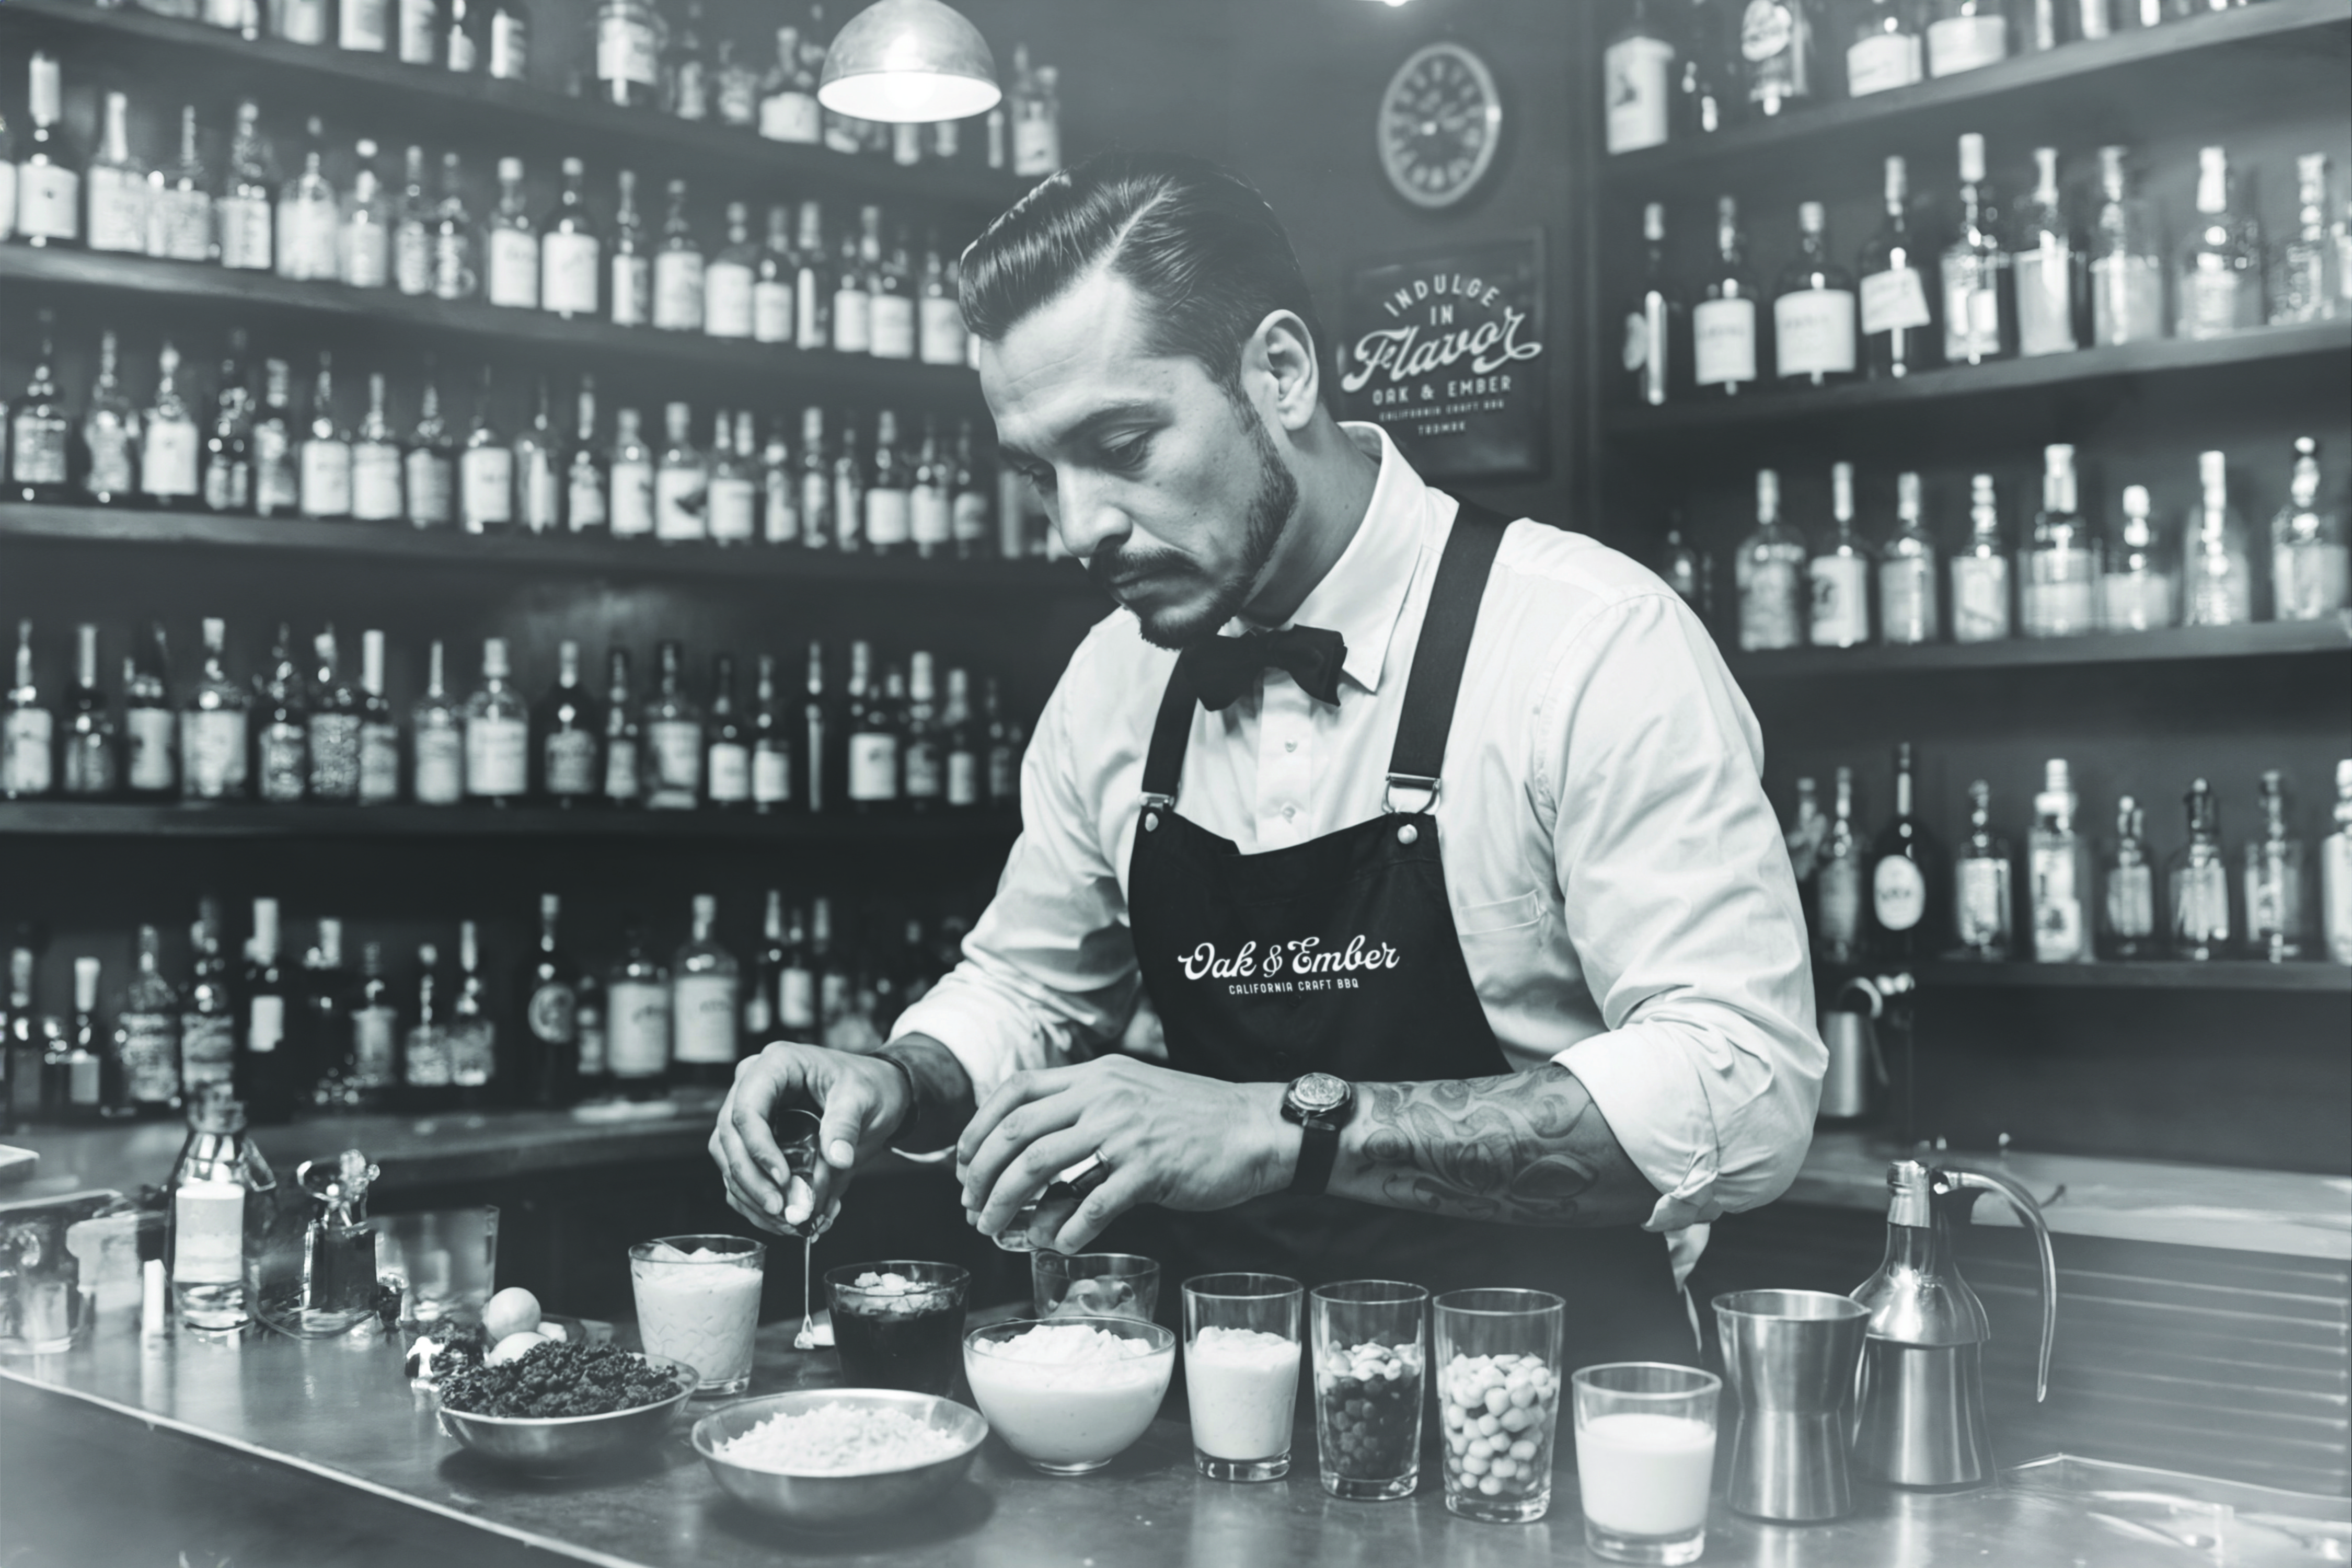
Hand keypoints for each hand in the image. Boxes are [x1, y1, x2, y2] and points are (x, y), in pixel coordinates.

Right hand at [708, 1042, 911, 1234]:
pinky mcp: (755, 1144)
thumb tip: (837, 1160)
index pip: (747, 1109)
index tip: (783, 1179)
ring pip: (729, 1162)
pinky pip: (741, 1177)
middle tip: (781, 1210)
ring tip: (787, 1221)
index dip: (759, 1148)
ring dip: (752, 1197)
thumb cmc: (868, 1086)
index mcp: (775, 1065)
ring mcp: (750, 1116)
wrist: (876, 1095)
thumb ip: (846, 1126)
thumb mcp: (863, 1098)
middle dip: (752, 1180)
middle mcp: (752, 1087)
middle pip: (729, 1139)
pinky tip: (785, 1220)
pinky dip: (757, 1203)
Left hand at [955, 1057, 1298, 1253]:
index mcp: (1096, 1076)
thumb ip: (1086, 1118)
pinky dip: (1067, 1228)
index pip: (1016, 1090)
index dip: (979, 1127)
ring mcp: (1126, 1131)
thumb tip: (1037, 1165)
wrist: (1255, 1128)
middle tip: (971, 1206)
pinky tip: (1057, 1244)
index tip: (963, 1162)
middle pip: (1017, 1131)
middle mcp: (1104, 1096)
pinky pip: (1094, 1203)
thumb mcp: (1133, 1098)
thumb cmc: (1194, 1121)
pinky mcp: (1151, 1169)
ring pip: (1043, 1165)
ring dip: (1010, 1203)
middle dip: (982, 1173)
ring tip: (997, 1228)